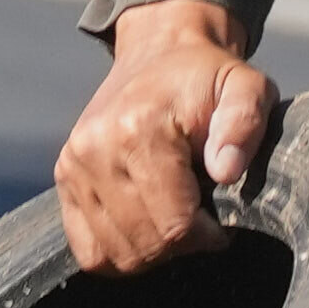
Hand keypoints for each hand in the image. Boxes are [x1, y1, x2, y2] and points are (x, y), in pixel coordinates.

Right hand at [59, 0, 277, 273]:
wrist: (159, 52)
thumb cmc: (207, 78)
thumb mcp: (245, 87)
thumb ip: (244, 123)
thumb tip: (226, 171)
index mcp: (138, 129)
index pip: (174, 225)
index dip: (207, 237)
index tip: (222, 223)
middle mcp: (95, 149)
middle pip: (143, 245)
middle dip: (181, 247)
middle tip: (201, 223)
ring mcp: (73, 166)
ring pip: (113, 255)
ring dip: (151, 253)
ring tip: (173, 222)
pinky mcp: (64, 178)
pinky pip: (88, 250)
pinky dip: (118, 253)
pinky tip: (144, 230)